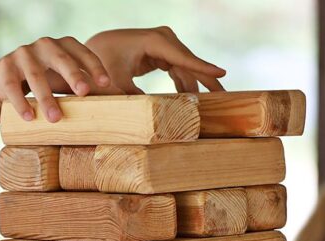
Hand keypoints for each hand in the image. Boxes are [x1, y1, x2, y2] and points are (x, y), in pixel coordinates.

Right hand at [0, 37, 110, 122]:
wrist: (5, 82)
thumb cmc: (47, 82)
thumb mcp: (65, 81)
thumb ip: (88, 88)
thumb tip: (128, 101)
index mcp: (63, 46)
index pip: (82, 52)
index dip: (94, 66)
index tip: (107, 84)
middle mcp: (43, 46)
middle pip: (60, 58)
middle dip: (73, 75)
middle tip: (84, 93)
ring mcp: (22, 55)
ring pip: (35, 75)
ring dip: (46, 97)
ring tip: (55, 118)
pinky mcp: (3, 68)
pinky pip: (11, 86)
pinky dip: (19, 102)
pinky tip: (28, 117)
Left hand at [85, 27, 225, 93]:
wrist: (98, 49)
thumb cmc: (104, 64)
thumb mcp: (116, 83)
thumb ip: (133, 97)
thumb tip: (151, 116)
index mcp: (153, 41)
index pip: (182, 57)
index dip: (202, 67)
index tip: (222, 73)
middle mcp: (163, 39)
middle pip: (191, 62)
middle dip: (208, 80)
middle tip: (226, 97)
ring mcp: (165, 45)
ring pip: (188, 68)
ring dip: (199, 86)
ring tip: (216, 103)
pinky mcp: (164, 54)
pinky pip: (181, 70)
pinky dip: (187, 85)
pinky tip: (196, 100)